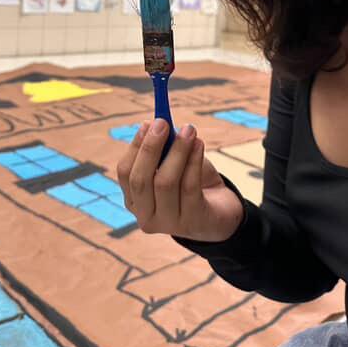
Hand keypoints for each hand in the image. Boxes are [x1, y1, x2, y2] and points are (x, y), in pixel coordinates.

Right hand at [116, 119, 243, 241]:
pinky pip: (189, 186)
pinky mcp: (192, 221)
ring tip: (189, 130)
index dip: (135, 147)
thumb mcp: (174, 164)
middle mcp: (146, 217)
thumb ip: (164, 149)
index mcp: (134, 201)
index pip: (125, 173)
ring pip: (165, 182)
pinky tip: (199, 143)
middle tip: (163, 123)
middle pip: (141, 180)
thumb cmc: (191, 182)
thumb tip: (157, 124)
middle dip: (151, 148)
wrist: (221, 213)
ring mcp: (168, 223)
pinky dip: (193, 161)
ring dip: (177, 151)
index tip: (148, 123)